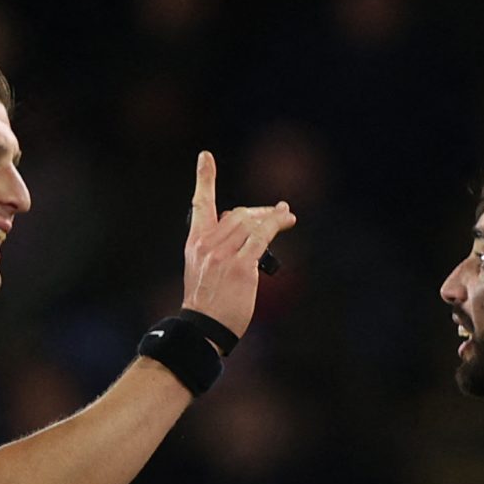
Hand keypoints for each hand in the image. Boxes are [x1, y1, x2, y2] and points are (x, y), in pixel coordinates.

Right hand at [183, 151, 295, 338]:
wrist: (202, 327)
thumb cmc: (208, 302)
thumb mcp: (203, 269)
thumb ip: (220, 248)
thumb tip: (249, 233)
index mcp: (195, 242)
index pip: (200, 204)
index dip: (204, 178)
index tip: (206, 156)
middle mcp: (207, 244)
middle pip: (238, 213)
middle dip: (260, 211)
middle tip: (279, 214)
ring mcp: (223, 254)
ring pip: (252, 222)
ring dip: (273, 217)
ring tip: (288, 217)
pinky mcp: (240, 266)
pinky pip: (261, 237)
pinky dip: (275, 226)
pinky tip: (285, 222)